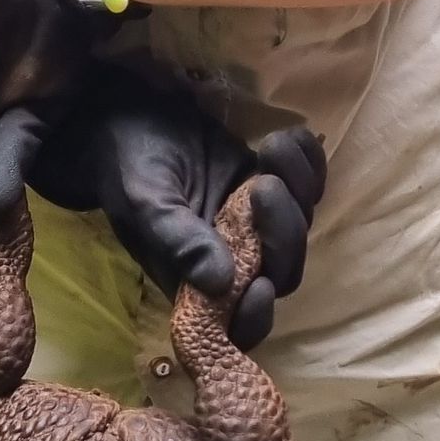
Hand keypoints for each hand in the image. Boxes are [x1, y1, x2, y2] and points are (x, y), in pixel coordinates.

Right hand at [13, 67, 327, 350]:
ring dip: (298, 189)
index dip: (257, 315)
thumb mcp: (146, 205)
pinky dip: (308, 162)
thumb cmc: (129, 167)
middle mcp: (234, 259)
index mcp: (198, 282)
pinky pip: (310, 184)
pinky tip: (286, 138)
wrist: (130, 117)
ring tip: (269, 149)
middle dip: (283, 232)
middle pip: (284, 271)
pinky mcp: (272, 185)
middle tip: (262, 185)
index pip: (239, 323)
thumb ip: (180, 243)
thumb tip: (220, 284)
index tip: (260, 284)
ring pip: (301, 226)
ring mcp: (257, 224)